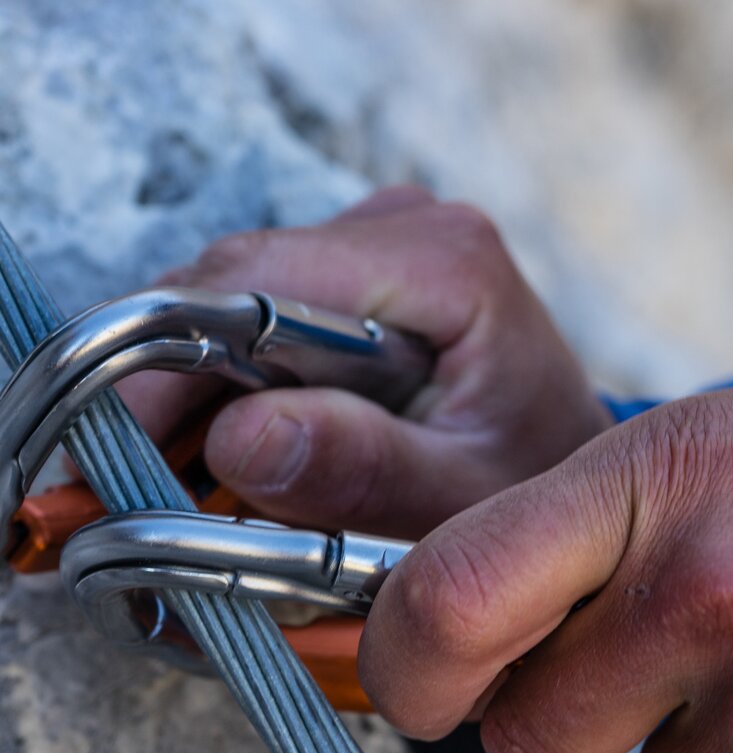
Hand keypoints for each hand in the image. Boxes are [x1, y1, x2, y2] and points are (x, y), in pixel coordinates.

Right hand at [119, 187, 612, 535]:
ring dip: (198, 389)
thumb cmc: (533, 483)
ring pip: (237, 303)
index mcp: (443, 261)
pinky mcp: (359, 279)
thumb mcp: (462, 497)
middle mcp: (405, 229)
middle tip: (135, 479)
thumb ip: (367, 470)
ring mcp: (378, 246)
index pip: (262, 279)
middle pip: (235, 284)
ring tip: (182, 477)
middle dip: (172, 381)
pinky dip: (232, 385)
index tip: (120, 442)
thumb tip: (241, 440)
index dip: (171, 357)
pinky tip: (229, 448)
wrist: (565, 465)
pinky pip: (262, 320)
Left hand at [359, 379, 732, 752]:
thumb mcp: (717, 451)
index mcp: (657, 481)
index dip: (403, 662)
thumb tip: (472, 633)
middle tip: (634, 687)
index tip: (416, 684)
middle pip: (528, 740)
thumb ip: (584, 536)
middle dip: (558, 734)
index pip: (453, 597)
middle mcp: (707, 594)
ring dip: (704, 751)